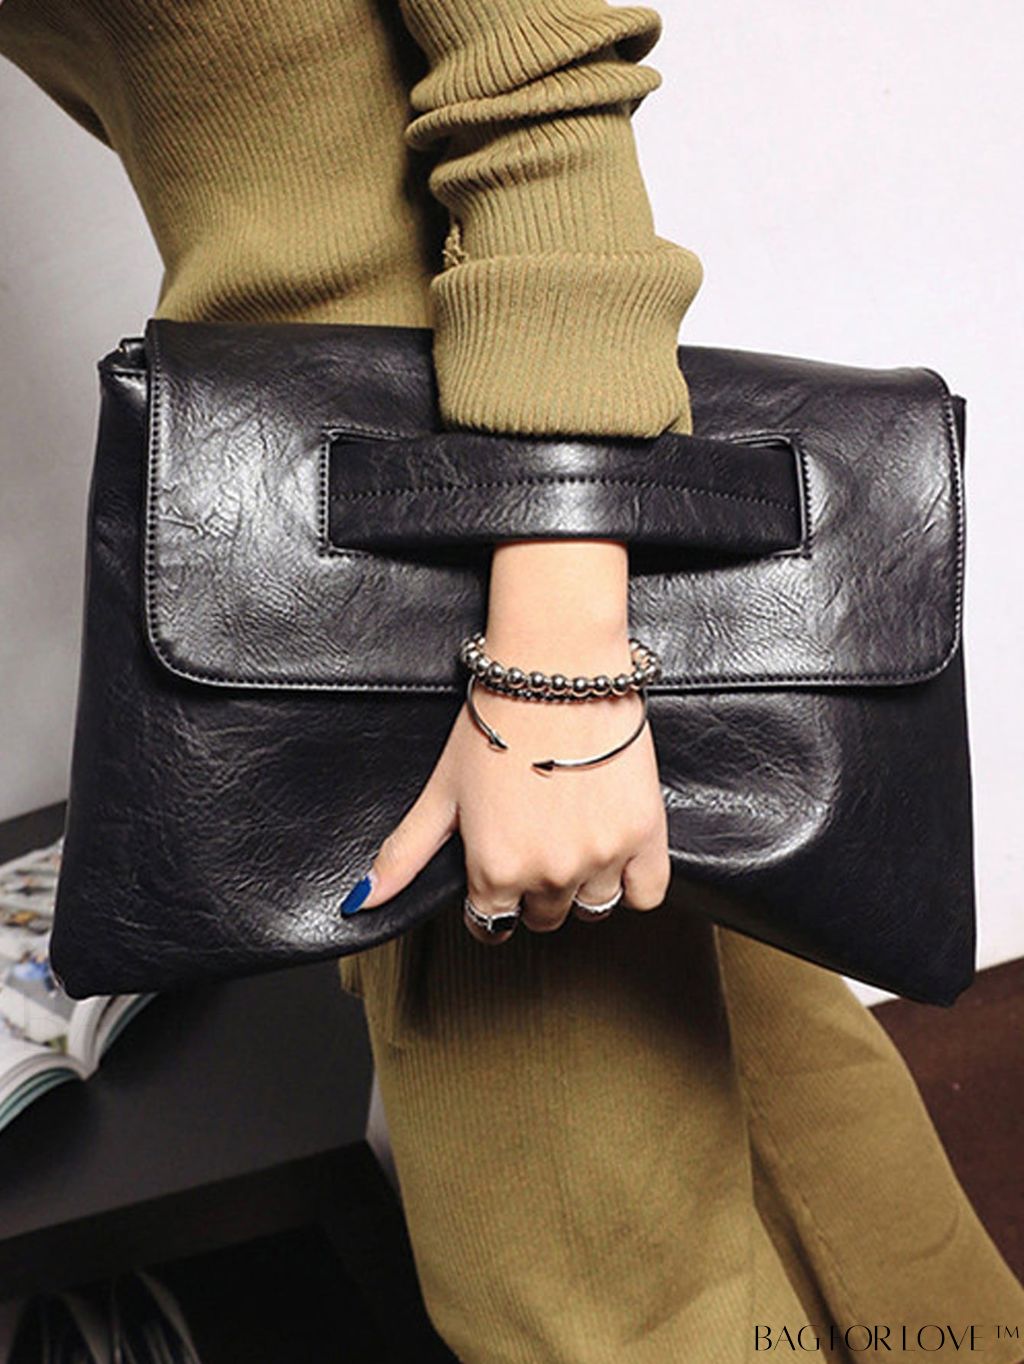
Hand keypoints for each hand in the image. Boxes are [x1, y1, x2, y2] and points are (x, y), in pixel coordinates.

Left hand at [348, 541, 670, 941]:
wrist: (556, 672)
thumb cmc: (495, 722)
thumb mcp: (442, 790)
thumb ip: (405, 853)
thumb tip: (363, 901)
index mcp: (495, 868)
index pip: (493, 925)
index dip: (491, 902)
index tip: (500, 874)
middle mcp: (548, 873)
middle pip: (543, 918)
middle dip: (534, 889)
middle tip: (535, 839)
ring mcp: (600, 857)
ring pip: (592, 908)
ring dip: (580, 884)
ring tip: (572, 834)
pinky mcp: (645, 836)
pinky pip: (645, 894)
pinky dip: (632, 881)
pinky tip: (613, 846)